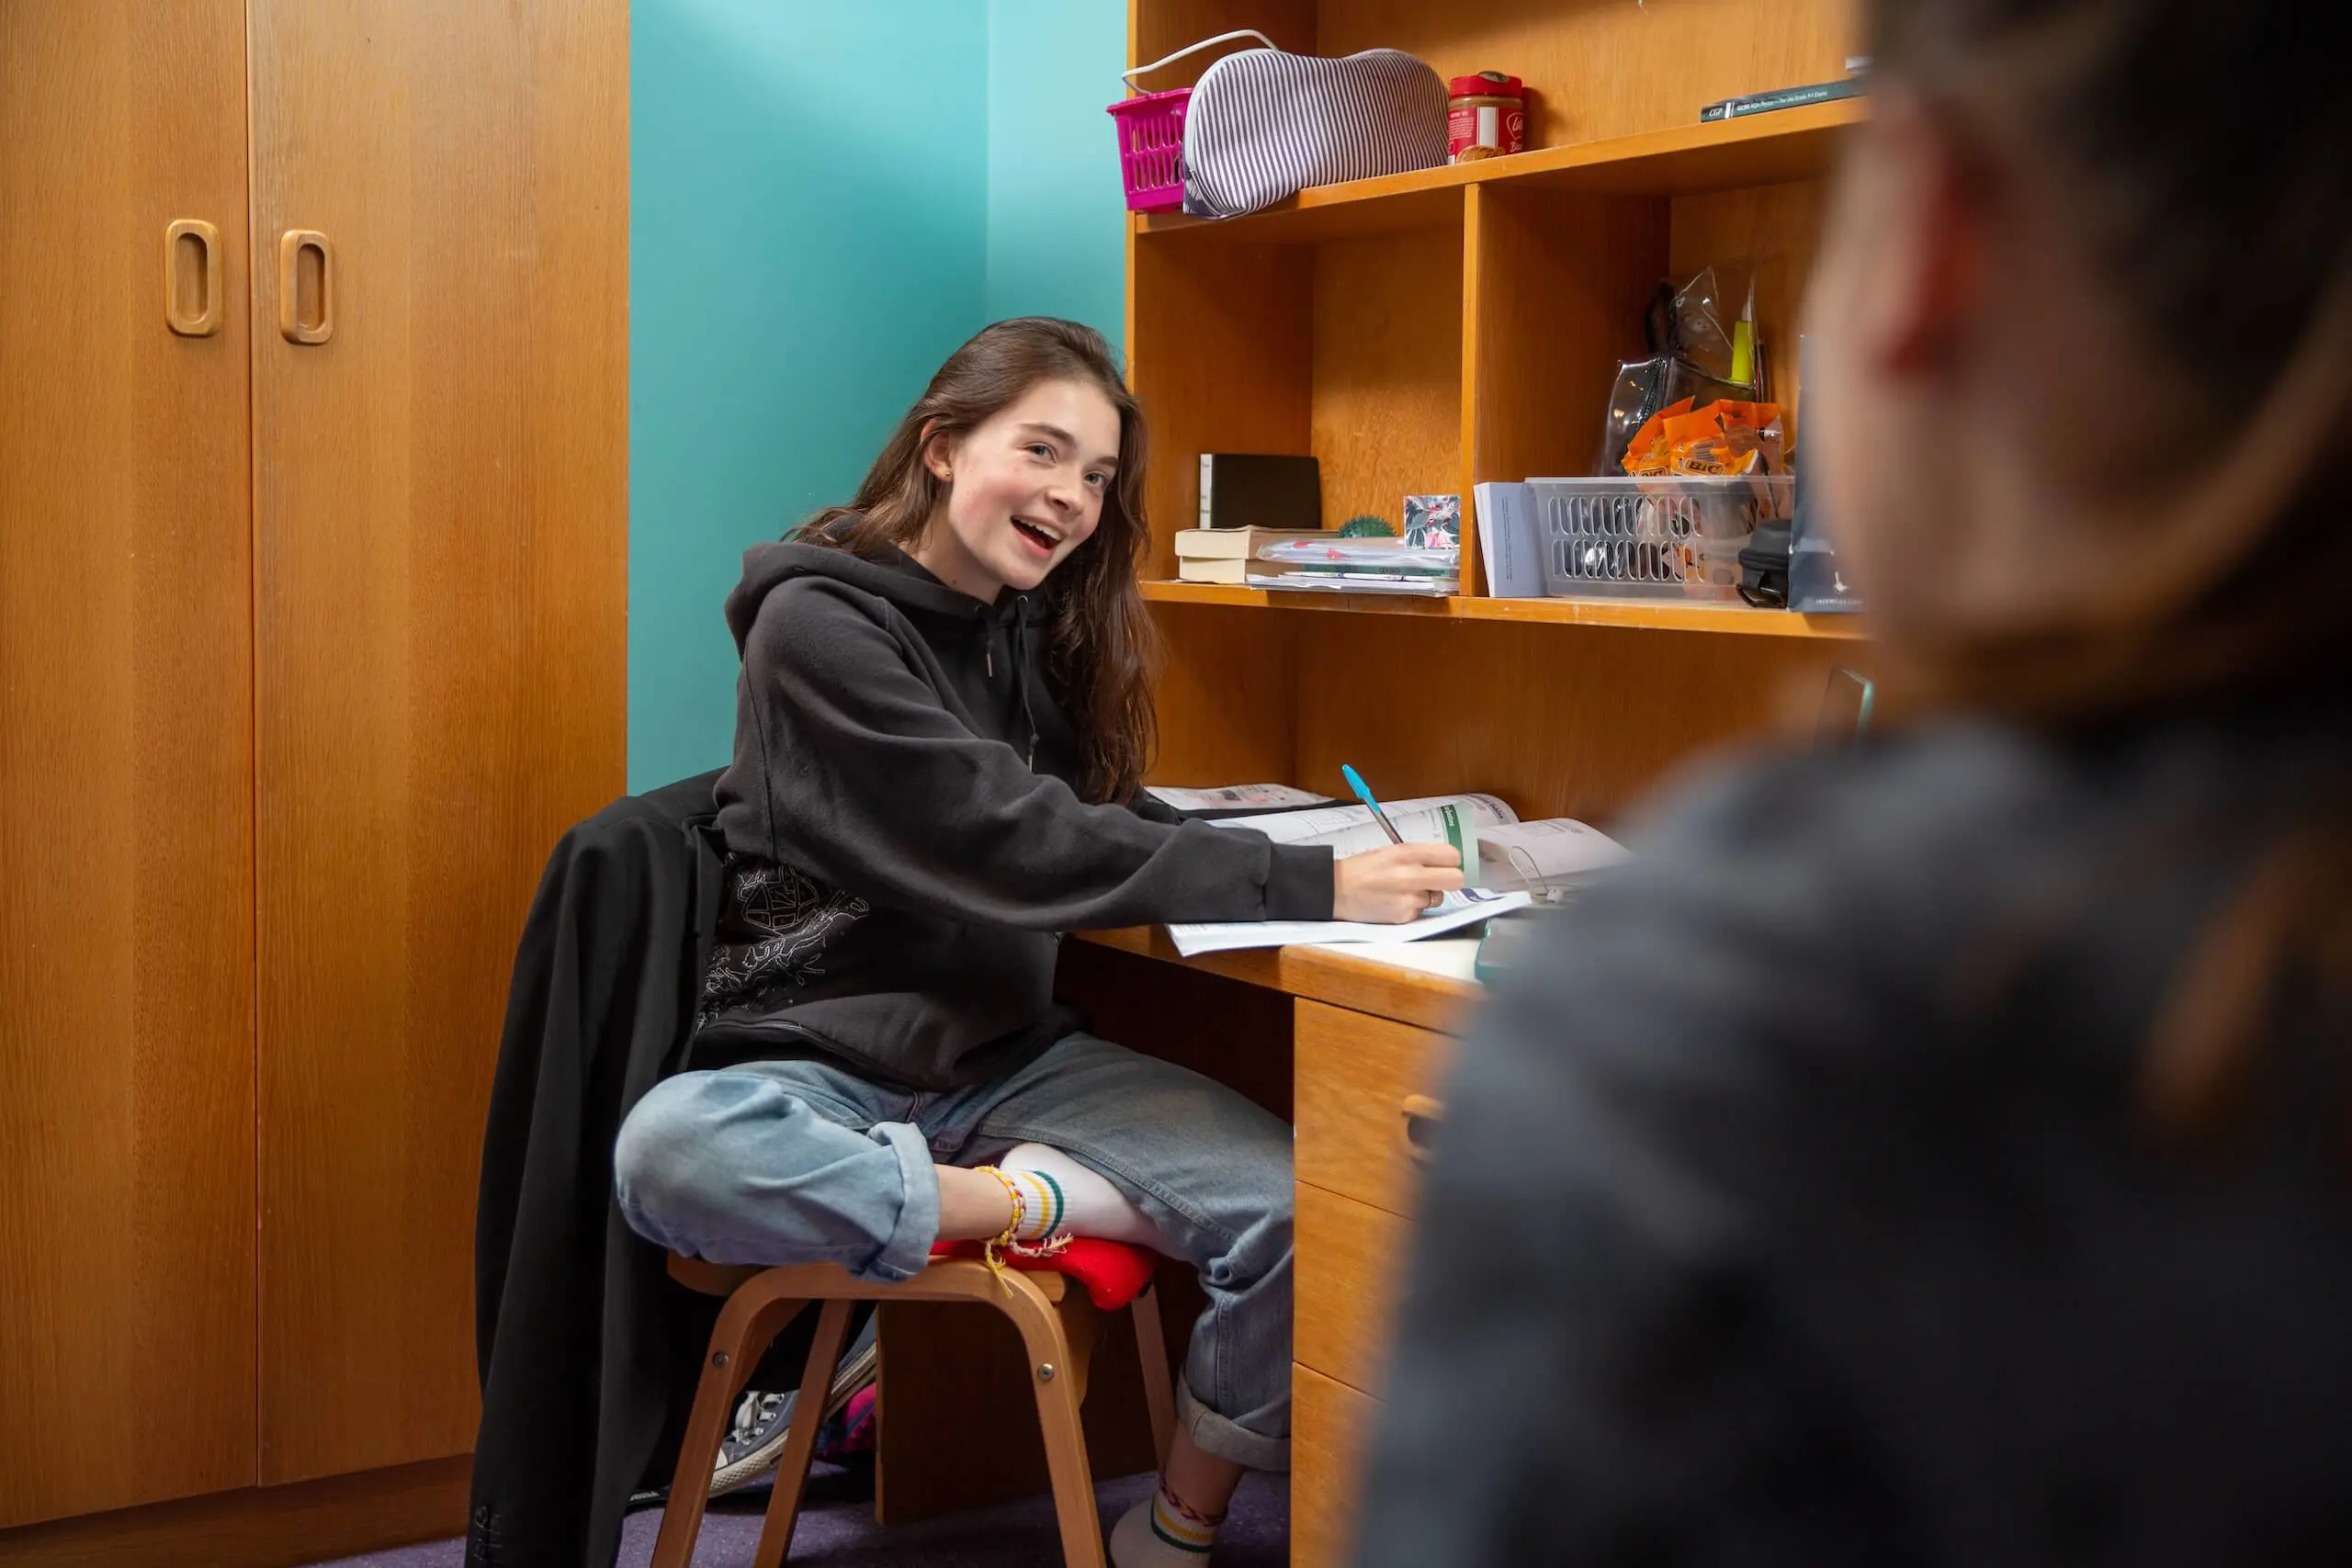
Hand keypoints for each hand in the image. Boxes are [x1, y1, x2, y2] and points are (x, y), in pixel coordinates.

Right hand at [1332, 842, 1467, 923]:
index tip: (1444, 864)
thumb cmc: (1362, 869)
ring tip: (1404, 892)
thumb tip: (1442, 863)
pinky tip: (1394, 903)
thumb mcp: (1390, 851)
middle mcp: (1412, 874)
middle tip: (1438, 881)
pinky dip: (1412, 908)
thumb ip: (1417, 856)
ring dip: (1427, 896)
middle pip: (1456, 879)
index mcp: (1408, 852)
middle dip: (1450, 880)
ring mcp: (1409, 898)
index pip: (1452, 855)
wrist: (1335, 891)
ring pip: (1438, 898)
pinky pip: (1421, 912)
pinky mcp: (1404, 916)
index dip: (1450, 861)